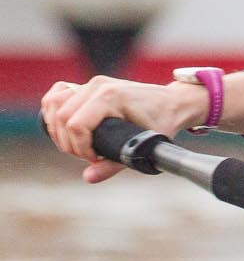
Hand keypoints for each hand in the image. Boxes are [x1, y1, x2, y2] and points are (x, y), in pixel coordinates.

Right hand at [41, 76, 208, 182]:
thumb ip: (114, 164)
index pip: (76, 124)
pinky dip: (54, 112)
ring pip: (54, 103)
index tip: (93, 158)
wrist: (173, 103)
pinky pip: (58, 95)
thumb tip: (89, 177)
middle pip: (61, 117)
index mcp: (111, 97)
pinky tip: (63, 128)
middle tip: (86, 155)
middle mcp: (98, 86)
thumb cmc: (162, 122)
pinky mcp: (89, 85)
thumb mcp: (143, 145)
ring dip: (57, 128)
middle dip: (68, 142)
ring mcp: (92, 83)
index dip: (79, 148)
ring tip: (75, 144)